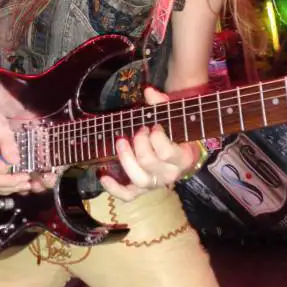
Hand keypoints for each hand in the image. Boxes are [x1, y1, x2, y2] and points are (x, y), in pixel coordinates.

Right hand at [0, 105, 55, 195]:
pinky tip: (14, 185)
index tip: (21, 168)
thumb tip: (15, 160)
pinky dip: (3, 187)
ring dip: (7, 188)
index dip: (6, 170)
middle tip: (26, 181)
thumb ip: (8, 144)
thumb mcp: (0, 126)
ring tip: (23, 186)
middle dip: (10, 184)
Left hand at [99, 86, 199, 201]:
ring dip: (126, 158)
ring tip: (121, 141)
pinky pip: (128, 195)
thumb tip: (148, 91)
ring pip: (138, 177)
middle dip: (139, 142)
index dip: (156, 136)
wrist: (181, 152)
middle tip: (139, 130)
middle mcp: (169, 174)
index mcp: (182, 158)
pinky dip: (114, 188)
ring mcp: (155, 183)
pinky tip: (103, 175)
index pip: (166, 151)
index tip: (153, 126)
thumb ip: (162, 103)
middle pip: (148, 162)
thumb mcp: (173, 116)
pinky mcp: (142, 189)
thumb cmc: (176, 132)